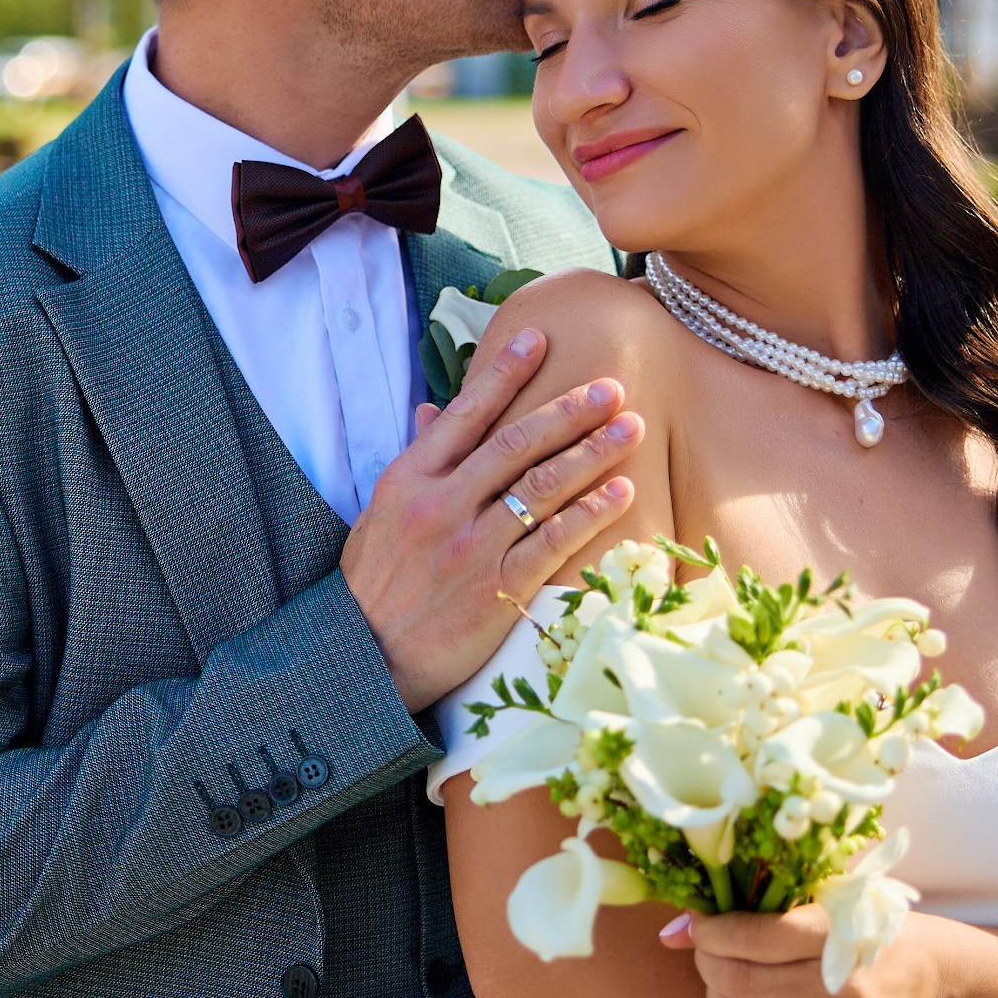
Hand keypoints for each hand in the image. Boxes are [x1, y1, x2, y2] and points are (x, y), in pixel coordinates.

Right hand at [340, 325, 640, 713]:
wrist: (366, 658)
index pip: (464, 413)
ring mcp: (470, 548)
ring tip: (631, 426)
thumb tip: (432, 411)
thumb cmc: (373, 584)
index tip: (539, 338)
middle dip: (568, 410)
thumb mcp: (380, 513)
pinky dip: (590, 513)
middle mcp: (441, 506)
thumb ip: (416, 461)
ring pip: (542, 487)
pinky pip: (554, 542)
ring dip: (592, 453)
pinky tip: (623, 491)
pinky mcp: (497, 591)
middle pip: (515, 443)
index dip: (503, 373)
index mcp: (409, 480)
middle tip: (611, 385)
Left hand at [674, 904, 949, 997]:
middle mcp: (845, 988)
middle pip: (743, 982)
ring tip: (714, 985)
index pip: (754, 936)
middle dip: (707, 964)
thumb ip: (748, 911)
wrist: (925, 976)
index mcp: (840, 932)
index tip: (701, 926)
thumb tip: (671, 932)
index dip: (711, 932)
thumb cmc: (861, 926)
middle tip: (704, 953)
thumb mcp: (816, 902)